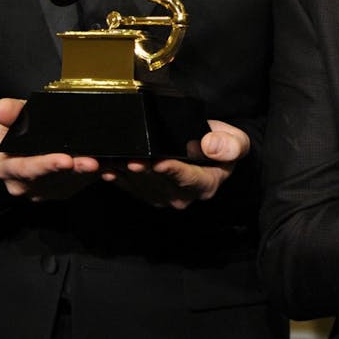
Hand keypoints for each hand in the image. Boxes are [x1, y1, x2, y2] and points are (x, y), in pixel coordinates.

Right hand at [0, 97, 100, 201]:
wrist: (13, 153)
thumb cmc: (11, 134)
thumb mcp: (7, 120)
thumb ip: (9, 113)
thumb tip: (3, 108)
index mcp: (8, 168)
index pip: (27, 168)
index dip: (47, 165)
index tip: (65, 160)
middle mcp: (25, 185)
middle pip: (53, 178)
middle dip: (75, 170)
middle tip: (94, 163)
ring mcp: (44, 191)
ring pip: (70, 182)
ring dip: (90, 174)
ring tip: (108, 163)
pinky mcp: (61, 190)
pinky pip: (80, 184)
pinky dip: (96, 175)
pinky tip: (110, 166)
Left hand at [101, 120, 249, 209]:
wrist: (211, 152)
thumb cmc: (222, 145)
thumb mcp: (238, 142)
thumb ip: (230, 145)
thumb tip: (211, 146)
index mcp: (205, 184)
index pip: (187, 178)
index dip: (172, 170)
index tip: (158, 162)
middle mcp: (181, 195)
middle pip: (157, 181)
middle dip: (140, 170)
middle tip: (126, 159)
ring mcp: (161, 196)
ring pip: (138, 183)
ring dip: (119, 171)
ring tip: (103, 162)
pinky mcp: (145, 192)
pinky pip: (126, 184)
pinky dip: (112, 174)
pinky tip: (100, 166)